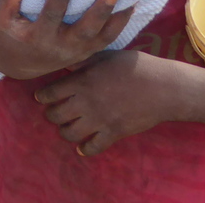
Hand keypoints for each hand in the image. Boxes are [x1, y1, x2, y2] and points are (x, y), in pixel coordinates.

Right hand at [0, 0, 131, 80]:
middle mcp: (62, 47)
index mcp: (39, 37)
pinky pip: (108, 39)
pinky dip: (120, 23)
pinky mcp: (87, 51)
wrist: (19, 64)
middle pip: (85, 31)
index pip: (51, 16)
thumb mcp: (0, 19)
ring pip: (102, 37)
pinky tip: (130, 4)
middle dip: (99, 12)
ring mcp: (78, 51)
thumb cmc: (8, 35)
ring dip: (116, 18)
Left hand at [35, 50, 184, 155]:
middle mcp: (86, 102)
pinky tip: (83, 147)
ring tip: (66, 127)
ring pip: (69, 133)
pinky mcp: (114, 133)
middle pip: (56, 115)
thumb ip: (82, 61)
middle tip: (53, 111)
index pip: (50, 93)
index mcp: (82, 81)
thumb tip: (63, 62)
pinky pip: (93, 147)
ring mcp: (99, 120)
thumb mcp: (104, 56)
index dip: (42, 96)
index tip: (41, 97)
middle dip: (51, 114)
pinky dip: (85, 149)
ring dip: (65, 131)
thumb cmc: (134, 66)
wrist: (164, 87)